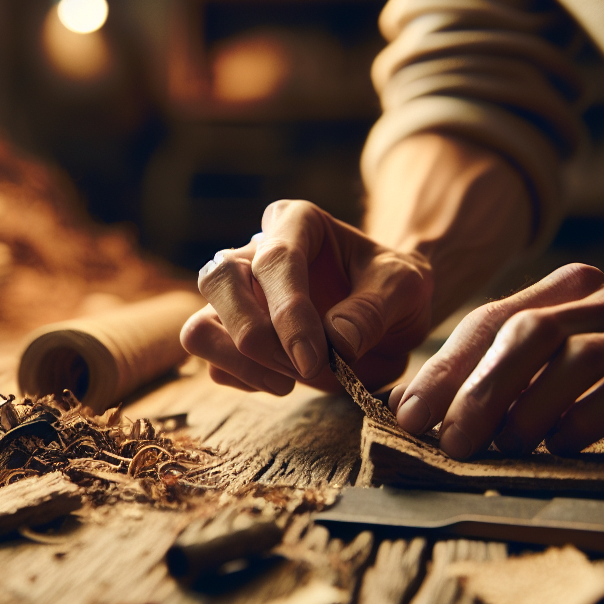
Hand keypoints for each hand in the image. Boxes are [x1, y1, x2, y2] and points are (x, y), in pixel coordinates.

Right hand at [181, 200, 432, 394]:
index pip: (274, 260)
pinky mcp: (231, 335)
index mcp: (296, 223)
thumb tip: (336, 341)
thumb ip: (373, 309)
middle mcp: (254, 252)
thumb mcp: (403, 287)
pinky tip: (285, 380)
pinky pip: (213, 363)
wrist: (388, 311)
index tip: (314, 358)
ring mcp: (237, 296)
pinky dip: (244, 379)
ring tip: (289, 380)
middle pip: (218, 282)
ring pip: (199, 327)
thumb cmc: (391, 287)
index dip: (289, 313)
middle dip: (254, 335)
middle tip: (302, 368)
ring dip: (240, 362)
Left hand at [390, 263, 603, 457]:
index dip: (445, 370)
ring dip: (532, 408)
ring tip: (507, 447)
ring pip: (579, 358)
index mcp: (562, 289)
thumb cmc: (590, 387)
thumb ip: (473, 378)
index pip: (491, 321)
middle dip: (484, 391)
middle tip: (455, 443)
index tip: (410, 418)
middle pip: (532, 332)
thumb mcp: (531, 372)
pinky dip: (586, 417)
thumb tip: (399, 409)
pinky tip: (561, 445)